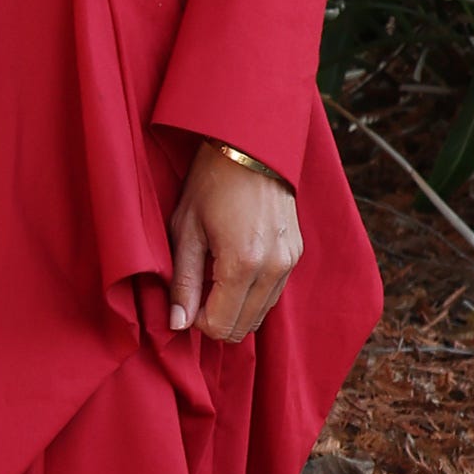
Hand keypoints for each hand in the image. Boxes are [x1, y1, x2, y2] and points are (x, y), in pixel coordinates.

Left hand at [166, 139, 301, 343]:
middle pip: (244, 327)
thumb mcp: (186, 230)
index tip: (186, 301)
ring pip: (261, 314)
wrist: (251, 146)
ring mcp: (289, 262)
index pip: (222, 326)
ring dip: (235, 308)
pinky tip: (234, 269)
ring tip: (214, 277)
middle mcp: (274, 268)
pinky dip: (252, 294)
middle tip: (197, 292)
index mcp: (243, 263)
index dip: (197, 322)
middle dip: (216, 319)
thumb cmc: (210, 183)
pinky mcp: (296, 254)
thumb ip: (183, 282)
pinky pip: (273, 294)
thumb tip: (177, 324)